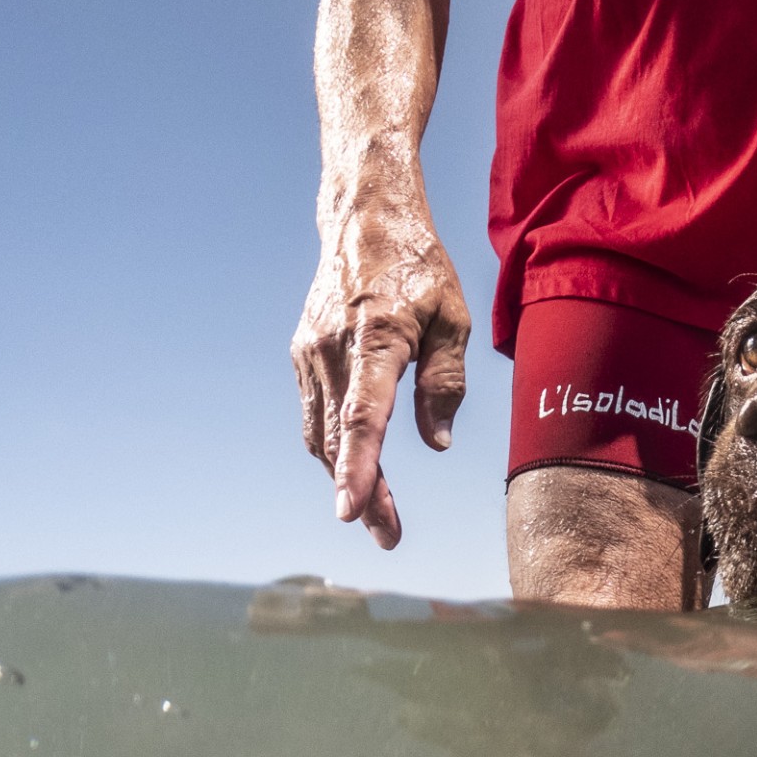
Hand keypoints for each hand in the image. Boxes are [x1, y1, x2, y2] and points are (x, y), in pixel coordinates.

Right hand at [289, 193, 469, 549]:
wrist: (364, 217)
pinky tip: (357, 470)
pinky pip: (317, 414)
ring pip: (322, 433)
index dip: (360, 468)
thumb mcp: (453, 318)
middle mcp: (334, 349)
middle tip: (389, 539)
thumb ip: (445, 382)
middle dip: (363, 494)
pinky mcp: (303, 355)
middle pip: (342, 438)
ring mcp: (311, 352)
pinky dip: (335, 448)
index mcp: (377, 337)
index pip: (364, 415)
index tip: (352, 512)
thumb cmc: (419, 265)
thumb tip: (436, 443)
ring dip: (347, 478)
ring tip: (378, 518)